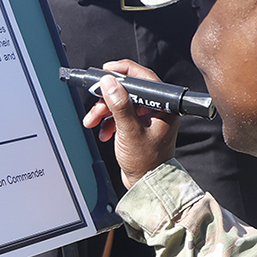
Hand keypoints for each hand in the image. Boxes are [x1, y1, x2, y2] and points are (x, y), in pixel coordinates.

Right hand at [81, 59, 177, 188]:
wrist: (146, 184)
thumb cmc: (146, 162)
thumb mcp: (129, 131)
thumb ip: (119, 105)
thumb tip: (110, 82)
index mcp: (163, 107)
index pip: (144, 78)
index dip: (123, 72)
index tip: (106, 72)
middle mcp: (157, 109)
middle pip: (128, 91)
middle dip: (108, 98)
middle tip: (95, 99)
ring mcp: (147, 118)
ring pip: (121, 103)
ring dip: (104, 111)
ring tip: (92, 121)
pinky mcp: (138, 126)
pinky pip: (120, 115)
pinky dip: (108, 121)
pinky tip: (104, 132)